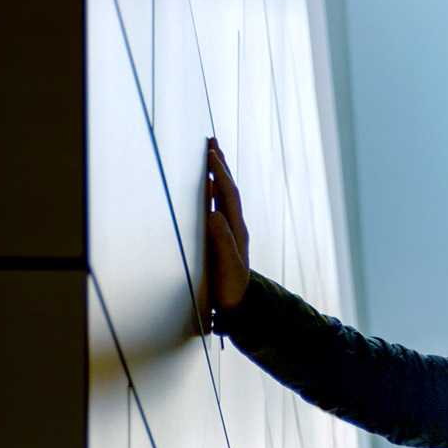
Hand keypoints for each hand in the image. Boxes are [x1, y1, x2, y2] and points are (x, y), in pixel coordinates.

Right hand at [201, 138, 251, 330]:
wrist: (238, 305)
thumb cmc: (231, 288)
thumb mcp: (227, 266)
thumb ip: (222, 241)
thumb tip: (213, 214)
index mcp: (236, 229)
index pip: (228, 194)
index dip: (219, 173)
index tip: (210, 153)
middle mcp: (234, 225)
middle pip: (228, 188)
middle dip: (220, 164)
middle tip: (212, 141)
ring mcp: (229, 230)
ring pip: (223, 194)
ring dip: (218, 173)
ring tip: (212, 154)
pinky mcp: (222, 236)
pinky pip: (218, 206)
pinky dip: (213, 190)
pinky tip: (208, 185)